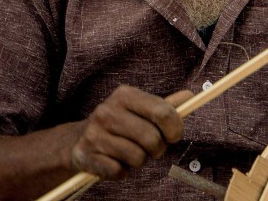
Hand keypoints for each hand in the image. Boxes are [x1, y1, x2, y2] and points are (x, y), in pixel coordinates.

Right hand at [69, 86, 193, 180]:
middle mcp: (107, 111)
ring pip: (137, 157)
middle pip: (152, 139)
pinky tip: (115, 162)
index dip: (175, 128)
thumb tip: (190, 96)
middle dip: (157, 149)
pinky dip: (122, 172)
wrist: (78, 140)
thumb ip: (164, 105)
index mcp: (124, 95)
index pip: (163, 112)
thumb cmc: (119, 125)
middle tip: (150, 148)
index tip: (174, 136)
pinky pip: (119, 172)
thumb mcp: (139, 109)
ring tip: (130, 153)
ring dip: (139, 161)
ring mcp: (95, 133)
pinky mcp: (87, 155)